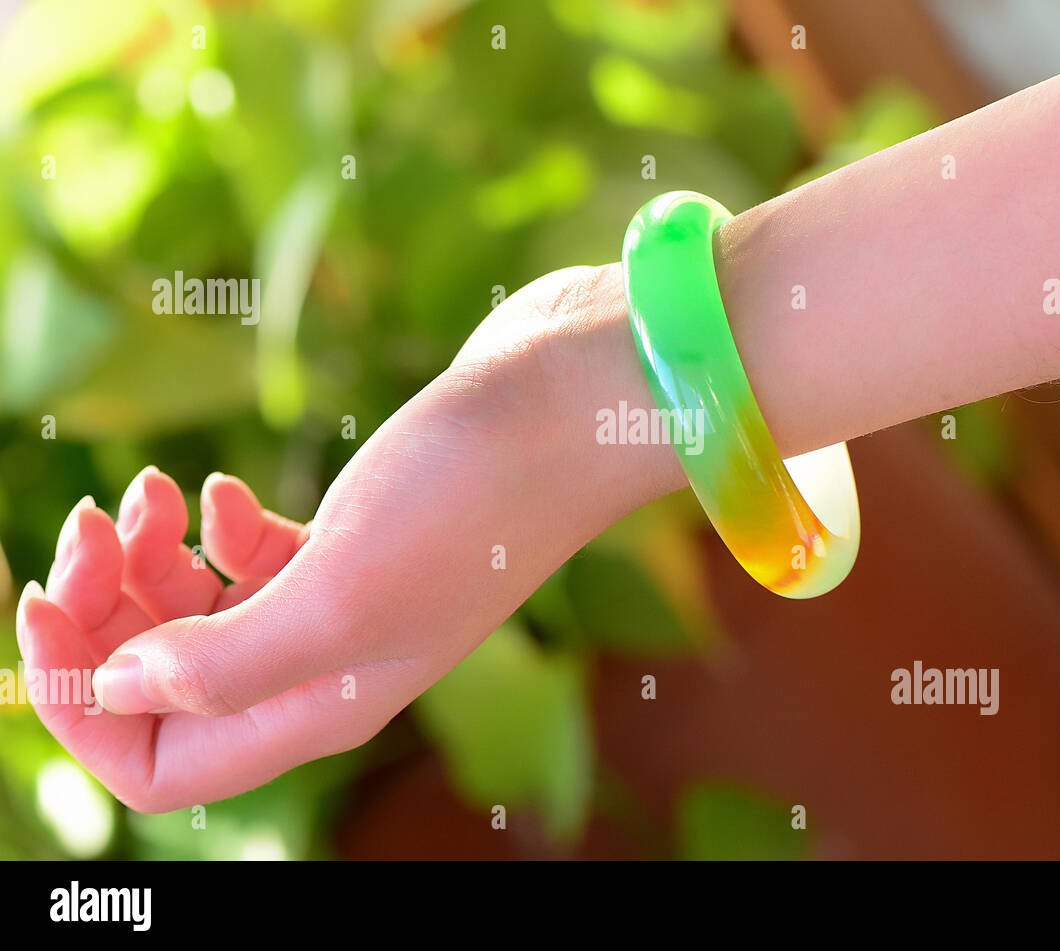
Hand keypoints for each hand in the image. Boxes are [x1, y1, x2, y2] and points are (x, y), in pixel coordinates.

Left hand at [16, 264, 675, 811]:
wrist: (570, 405)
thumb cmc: (470, 500)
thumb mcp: (340, 594)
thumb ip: (223, 665)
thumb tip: (119, 685)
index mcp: (322, 706)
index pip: (161, 762)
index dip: (84, 704)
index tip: (47, 607)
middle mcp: (326, 668)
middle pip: (169, 686)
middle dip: (105, 616)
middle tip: (92, 523)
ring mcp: (342, 602)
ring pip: (200, 619)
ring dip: (148, 565)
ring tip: (152, 494)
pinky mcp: (354, 539)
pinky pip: (248, 563)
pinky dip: (210, 530)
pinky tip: (216, 492)